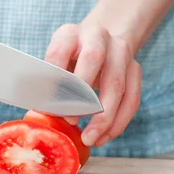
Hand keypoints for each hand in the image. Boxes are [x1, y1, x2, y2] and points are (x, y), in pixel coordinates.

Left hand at [45, 23, 141, 146]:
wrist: (98, 41)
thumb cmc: (69, 59)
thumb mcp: (54, 62)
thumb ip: (47, 82)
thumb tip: (39, 113)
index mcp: (70, 34)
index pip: (60, 50)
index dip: (55, 76)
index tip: (50, 104)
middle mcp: (97, 36)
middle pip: (93, 59)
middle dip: (81, 93)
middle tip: (70, 120)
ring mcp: (120, 51)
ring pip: (117, 84)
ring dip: (104, 117)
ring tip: (90, 139)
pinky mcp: (134, 69)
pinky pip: (131, 99)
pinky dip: (118, 122)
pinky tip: (104, 137)